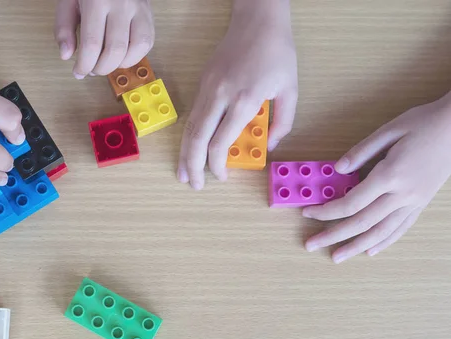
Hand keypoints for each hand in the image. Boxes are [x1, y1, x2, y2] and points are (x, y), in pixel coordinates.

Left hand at [54, 0, 153, 77]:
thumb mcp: (68, 2)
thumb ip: (63, 28)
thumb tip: (66, 56)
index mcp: (96, 0)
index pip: (92, 43)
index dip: (85, 65)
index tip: (79, 72)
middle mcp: (121, 4)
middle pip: (115, 50)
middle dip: (102, 68)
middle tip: (92, 70)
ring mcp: (139, 9)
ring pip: (135, 49)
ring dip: (119, 65)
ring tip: (107, 63)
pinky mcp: (149, 15)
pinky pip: (147, 43)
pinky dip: (134, 57)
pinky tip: (121, 56)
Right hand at [177, 0, 297, 189]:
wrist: (258, 19)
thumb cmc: (278, 53)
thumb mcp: (291, 90)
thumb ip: (282, 122)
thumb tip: (268, 146)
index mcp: (244, 99)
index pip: (220, 141)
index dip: (217, 164)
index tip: (221, 176)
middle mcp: (220, 95)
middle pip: (196, 138)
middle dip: (192, 165)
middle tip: (194, 184)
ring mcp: (207, 87)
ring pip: (189, 127)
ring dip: (184, 153)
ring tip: (183, 173)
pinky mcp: (202, 82)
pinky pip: (192, 115)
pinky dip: (189, 136)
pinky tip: (188, 148)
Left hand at [304, 93, 450, 262]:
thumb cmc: (424, 123)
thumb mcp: (389, 130)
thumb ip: (360, 152)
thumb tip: (337, 169)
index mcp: (390, 175)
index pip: (350, 202)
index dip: (326, 211)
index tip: (307, 213)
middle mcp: (402, 194)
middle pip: (361, 223)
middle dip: (333, 236)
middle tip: (311, 244)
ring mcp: (414, 202)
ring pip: (381, 232)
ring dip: (355, 247)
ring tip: (336, 257)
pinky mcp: (422, 204)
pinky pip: (400, 228)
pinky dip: (384, 242)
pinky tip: (370, 251)